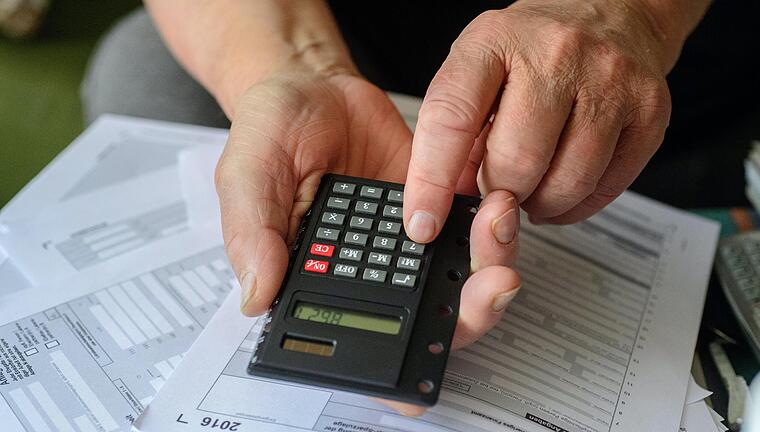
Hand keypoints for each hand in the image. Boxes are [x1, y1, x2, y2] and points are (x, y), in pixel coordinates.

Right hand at [214, 69, 520, 414]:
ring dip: (491, 264)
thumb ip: (251, 232)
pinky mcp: (436, 205)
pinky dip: (493, 225)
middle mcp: (371, 272)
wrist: (312, 85)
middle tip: (491, 284)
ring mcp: (408, 241)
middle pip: (427, 320)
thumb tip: (256, 297)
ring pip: (460, 279)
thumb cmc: (273, 132)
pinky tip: (495, 202)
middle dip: (470, 314)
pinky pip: (473, 229)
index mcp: (320, 281)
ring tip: (496, 224)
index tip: (425, 374)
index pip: (360, 340)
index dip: (395, 367)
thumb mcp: (245, 174)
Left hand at [404, 0, 676, 242]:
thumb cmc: (533, 45)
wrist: (611, 9)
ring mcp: (610, 81)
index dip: (431, 181)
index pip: (451, 119)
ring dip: (539, 204)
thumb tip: (443, 200)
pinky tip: (562, 188)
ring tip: (531, 188)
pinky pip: (606, 189)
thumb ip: (456, 129)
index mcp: (495, 40)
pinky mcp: (649, 110)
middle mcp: (557, 55)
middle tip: (496, 190)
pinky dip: (575, 206)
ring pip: (566, 183)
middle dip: (498, 194)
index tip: (422, 222)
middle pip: (516, 162)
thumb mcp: (478, 67)